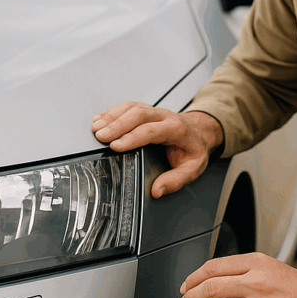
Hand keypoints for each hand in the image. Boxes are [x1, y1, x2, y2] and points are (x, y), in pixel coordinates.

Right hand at [91, 103, 223, 197]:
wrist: (200, 132)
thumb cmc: (194, 149)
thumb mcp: (193, 168)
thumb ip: (175, 180)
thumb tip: (156, 190)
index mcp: (176, 129)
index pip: (152, 130)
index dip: (132, 137)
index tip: (116, 146)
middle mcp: (164, 116)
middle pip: (139, 114)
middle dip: (118, 124)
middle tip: (100, 136)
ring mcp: (154, 111)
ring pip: (132, 107)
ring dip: (112, 116)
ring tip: (96, 128)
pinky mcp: (146, 110)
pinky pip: (128, 106)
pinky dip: (112, 112)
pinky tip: (100, 119)